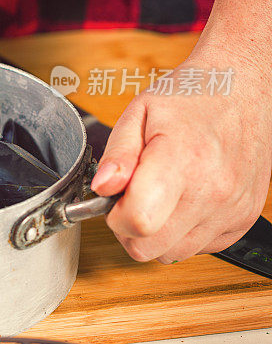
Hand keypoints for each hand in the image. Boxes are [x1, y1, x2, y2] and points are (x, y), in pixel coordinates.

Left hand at [91, 49, 271, 262]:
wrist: (241, 89)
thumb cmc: (190, 97)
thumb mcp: (138, 113)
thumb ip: (117, 155)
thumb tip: (101, 189)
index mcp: (181, 160)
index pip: (139, 222)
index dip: (114, 217)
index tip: (114, 198)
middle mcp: (212, 191)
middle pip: (151, 248)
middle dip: (129, 229)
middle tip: (131, 196)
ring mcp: (231, 209)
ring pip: (173, 254)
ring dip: (156, 233)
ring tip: (157, 195)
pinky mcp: (243, 219)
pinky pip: (199, 247)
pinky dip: (182, 232)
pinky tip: (182, 200)